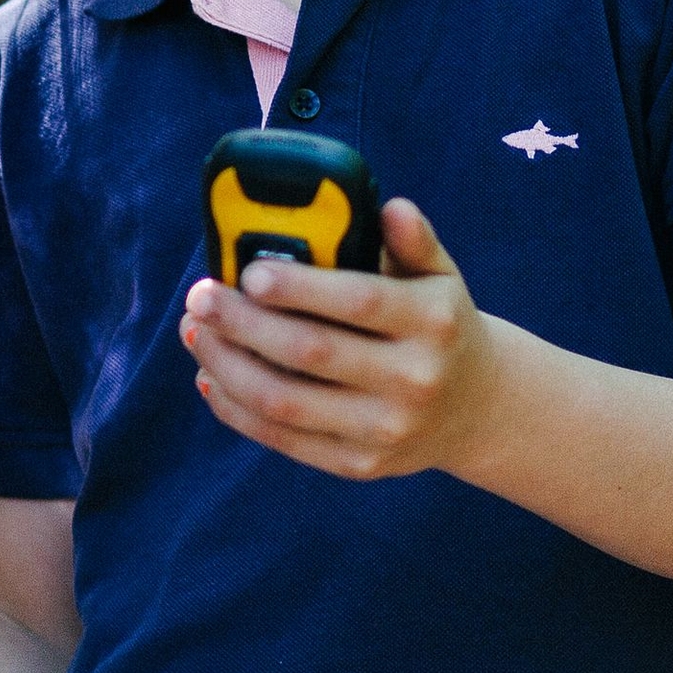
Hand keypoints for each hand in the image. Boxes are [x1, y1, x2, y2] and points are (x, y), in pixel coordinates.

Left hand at [180, 198, 501, 482]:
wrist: (477, 408)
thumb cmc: (439, 323)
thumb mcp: (440, 276)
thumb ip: (414, 240)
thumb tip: (390, 207)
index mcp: (434, 322)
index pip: (360, 302)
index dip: (300, 288)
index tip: (248, 272)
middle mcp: (414, 379)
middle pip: (312, 353)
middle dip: (244, 324)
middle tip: (200, 297)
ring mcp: (386, 429)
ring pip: (288, 403)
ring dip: (228, 367)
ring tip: (195, 332)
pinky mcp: (360, 465)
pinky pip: (286, 440)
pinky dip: (238, 411)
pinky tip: (210, 377)